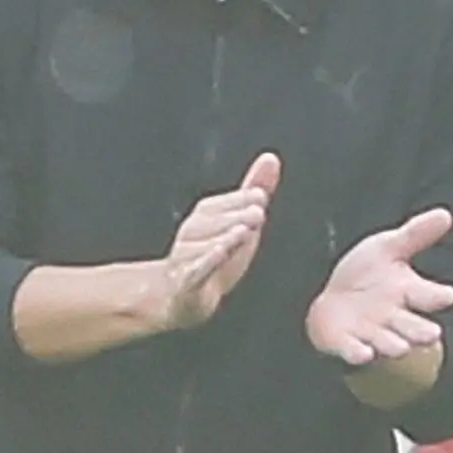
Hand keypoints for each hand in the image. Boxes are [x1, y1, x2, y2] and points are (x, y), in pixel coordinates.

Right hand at [157, 151, 281, 330]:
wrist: (181, 295)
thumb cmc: (214, 252)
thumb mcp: (238, 219)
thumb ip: (253, 189)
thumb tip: (271, 157)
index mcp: (205, 214)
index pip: (222, 203)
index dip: (241, 199)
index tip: (261, 196)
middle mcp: (191, 231)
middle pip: (213, 222)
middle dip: (236, 216)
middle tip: (259, 212)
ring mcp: (186, 256)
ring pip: (205, 245)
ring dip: (224, 237)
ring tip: (243, 231)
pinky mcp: (186, 282)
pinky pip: (195, 270)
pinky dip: (207, 261)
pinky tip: (221, 252)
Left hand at [305, 207, 452, 366]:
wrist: (329, 298)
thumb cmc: (366, 275)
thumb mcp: (389, 248)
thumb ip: (416, 234)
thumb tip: (445, 213)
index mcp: (407, 292)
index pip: (429, 295)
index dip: (438, 296)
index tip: (448, 295)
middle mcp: (394, 317)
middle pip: (413, 328)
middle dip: (421, 331)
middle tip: (431, 334)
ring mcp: (371, 332)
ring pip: (388, 343)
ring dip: (393, 344)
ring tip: (399, 347)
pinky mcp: (347, 344)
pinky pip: (354, 351)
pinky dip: (358, 353)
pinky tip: (363, 352)